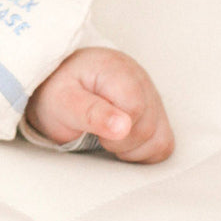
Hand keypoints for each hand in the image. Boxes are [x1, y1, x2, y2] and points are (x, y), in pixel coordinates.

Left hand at [24, 47, 173, 162]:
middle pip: (149, 127)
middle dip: (121, 143)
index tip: (95, 132)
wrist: (57, 84)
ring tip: (107, 136)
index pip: (136, 109)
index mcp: (116, 70)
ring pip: (160, 139)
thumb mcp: (62, 101)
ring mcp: (150, 95)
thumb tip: (123, 127)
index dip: (116, 131)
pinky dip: (144, 151)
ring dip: (133, 149)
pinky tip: (121, 141)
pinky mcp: (155, 112)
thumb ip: (90, 112)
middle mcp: (139, 78)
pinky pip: (163, 142)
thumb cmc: (58, 91)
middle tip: (96, 134)